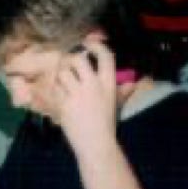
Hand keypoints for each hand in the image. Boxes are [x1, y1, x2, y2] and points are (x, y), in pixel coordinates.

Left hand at [55, 39, 119, 153]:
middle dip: (71, 59)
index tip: (88, 44)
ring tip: (63, 81)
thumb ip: (123, 92)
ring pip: (63, 72)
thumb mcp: (117, 105)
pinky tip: (60, 96)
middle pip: (78, 59)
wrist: (95, 144)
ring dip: (61, 75)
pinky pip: (55, 88)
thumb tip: (132, 83)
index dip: (96, 45)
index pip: (105, 56)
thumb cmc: (107, 124)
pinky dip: (55, 90)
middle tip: (69, 65)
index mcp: (109, 84)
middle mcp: (93, 86)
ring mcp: (77, 95)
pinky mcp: (64, 104)